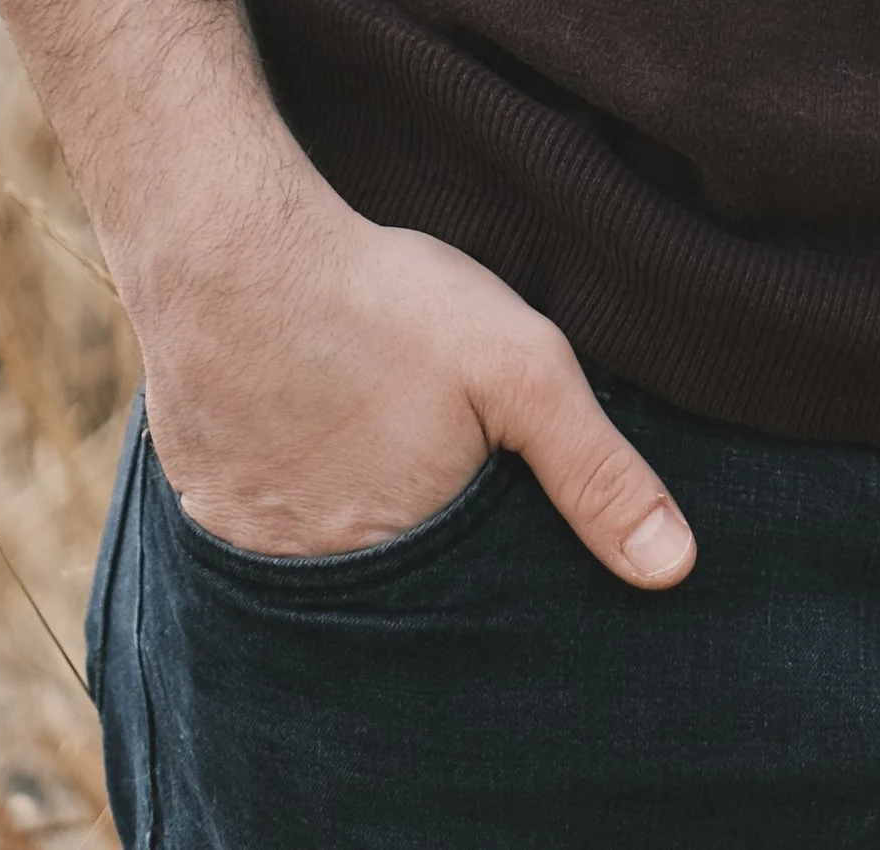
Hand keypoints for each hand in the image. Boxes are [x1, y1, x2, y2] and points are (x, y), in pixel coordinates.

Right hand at [130, 149, 694, 586]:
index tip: (500, 549)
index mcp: (403, 574)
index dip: (491, 599)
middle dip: (425, 576)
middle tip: (436, 495)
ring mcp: (250, 558)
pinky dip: (293, 514)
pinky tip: (312, 455)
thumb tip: (674, 570)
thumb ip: (597, 470)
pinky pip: (261, 543)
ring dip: (355, 541)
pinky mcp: (205, 511)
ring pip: (326, 574)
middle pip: (393, 605)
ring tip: (376, 475)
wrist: (228, 249)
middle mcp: (316, 592)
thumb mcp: (519, 368)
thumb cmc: (381, 303)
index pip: (463, 631)